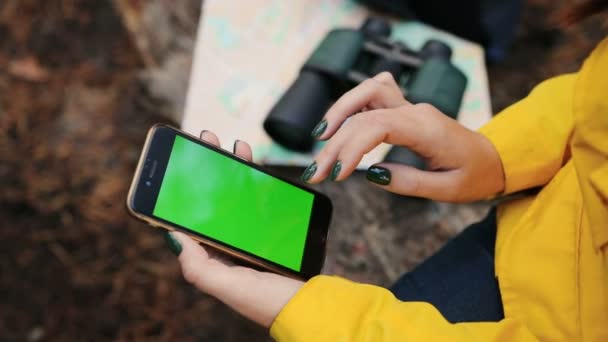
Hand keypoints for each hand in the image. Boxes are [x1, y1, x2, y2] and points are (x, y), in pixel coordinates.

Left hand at [165, 130, 302, 327]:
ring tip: (231, 145)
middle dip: (208, 168)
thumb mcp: (226, 286)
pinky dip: (255, 179)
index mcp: (213, 257)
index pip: (192, 217)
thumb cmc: (267, 302)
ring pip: (237, 194)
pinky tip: (253, 164)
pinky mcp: (272, 228)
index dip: (184, 190)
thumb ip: (197, 265)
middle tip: (205, 140)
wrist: (310, 305)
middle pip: (214, 199)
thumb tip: (171, 234)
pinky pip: (260, 198)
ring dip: (232, 167)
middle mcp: (230, 243)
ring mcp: (251, 235)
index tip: (181, 163)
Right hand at [304, 72, 504, 201]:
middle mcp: (415, 111)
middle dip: (335, 143)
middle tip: (316, 173)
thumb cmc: (475, 175)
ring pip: (366, 92)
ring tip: (319, 138)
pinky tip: (338, 123)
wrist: (493, 158)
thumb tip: (372, 175)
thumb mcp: (447, 190)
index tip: (337, 175)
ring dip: (339, 111)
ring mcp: (410, 107)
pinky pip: (374, 93)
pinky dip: (352, 103)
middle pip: (363, 115)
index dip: (351, 147)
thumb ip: (409, 182)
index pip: (377, 126)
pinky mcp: (405, 111)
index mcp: (426, 128)